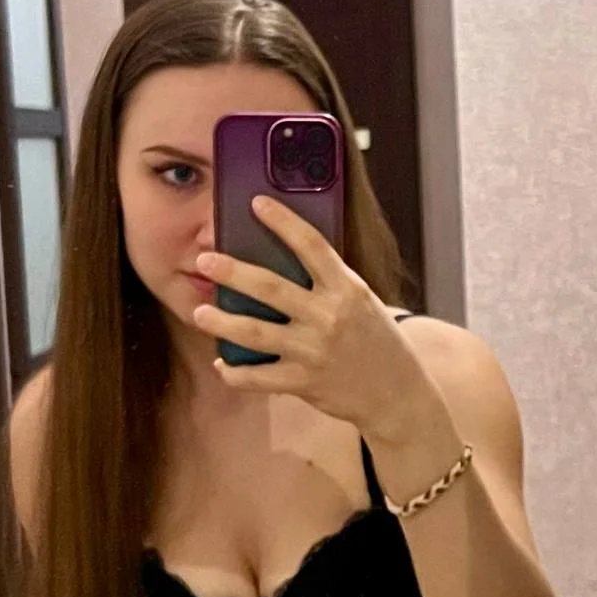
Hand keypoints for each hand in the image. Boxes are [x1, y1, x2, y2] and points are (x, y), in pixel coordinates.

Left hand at [191, 195, 431, 437]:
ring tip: (198, 312)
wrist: (398, 393)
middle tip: (205, 260)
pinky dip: (234, 372)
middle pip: (270, 288)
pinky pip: (258, 378)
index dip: (283, 221)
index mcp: (346, 288)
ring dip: (221, 322)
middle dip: (232, 272)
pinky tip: (222, 364)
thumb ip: (328, 282)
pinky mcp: (304, 382)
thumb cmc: (376, 340)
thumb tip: (282, 257)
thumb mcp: (360, 301)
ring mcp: (314, 350)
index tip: (257, 203)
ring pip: (255, 333)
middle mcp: (329, 316)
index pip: (311, 245)